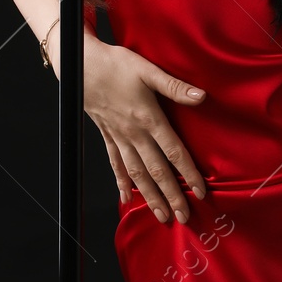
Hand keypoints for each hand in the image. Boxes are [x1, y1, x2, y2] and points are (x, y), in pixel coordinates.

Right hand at [59, 33, 209, 224]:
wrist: (80, 64)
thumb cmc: (116, 64)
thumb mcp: (148, 70)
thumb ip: (174, 86)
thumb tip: (201, 96)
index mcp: (148, 118)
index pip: (174, 152)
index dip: (188, 173)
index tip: (201, 192)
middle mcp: (134, 134)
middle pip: (156, 171)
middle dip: (171, 196)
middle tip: (183, 217)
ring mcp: (118, 137)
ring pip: (136, 173)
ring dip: (149, 196)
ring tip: (161, 216)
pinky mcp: (106, 136)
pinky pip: (115, 163)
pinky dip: (120, 182)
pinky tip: (125, 198)